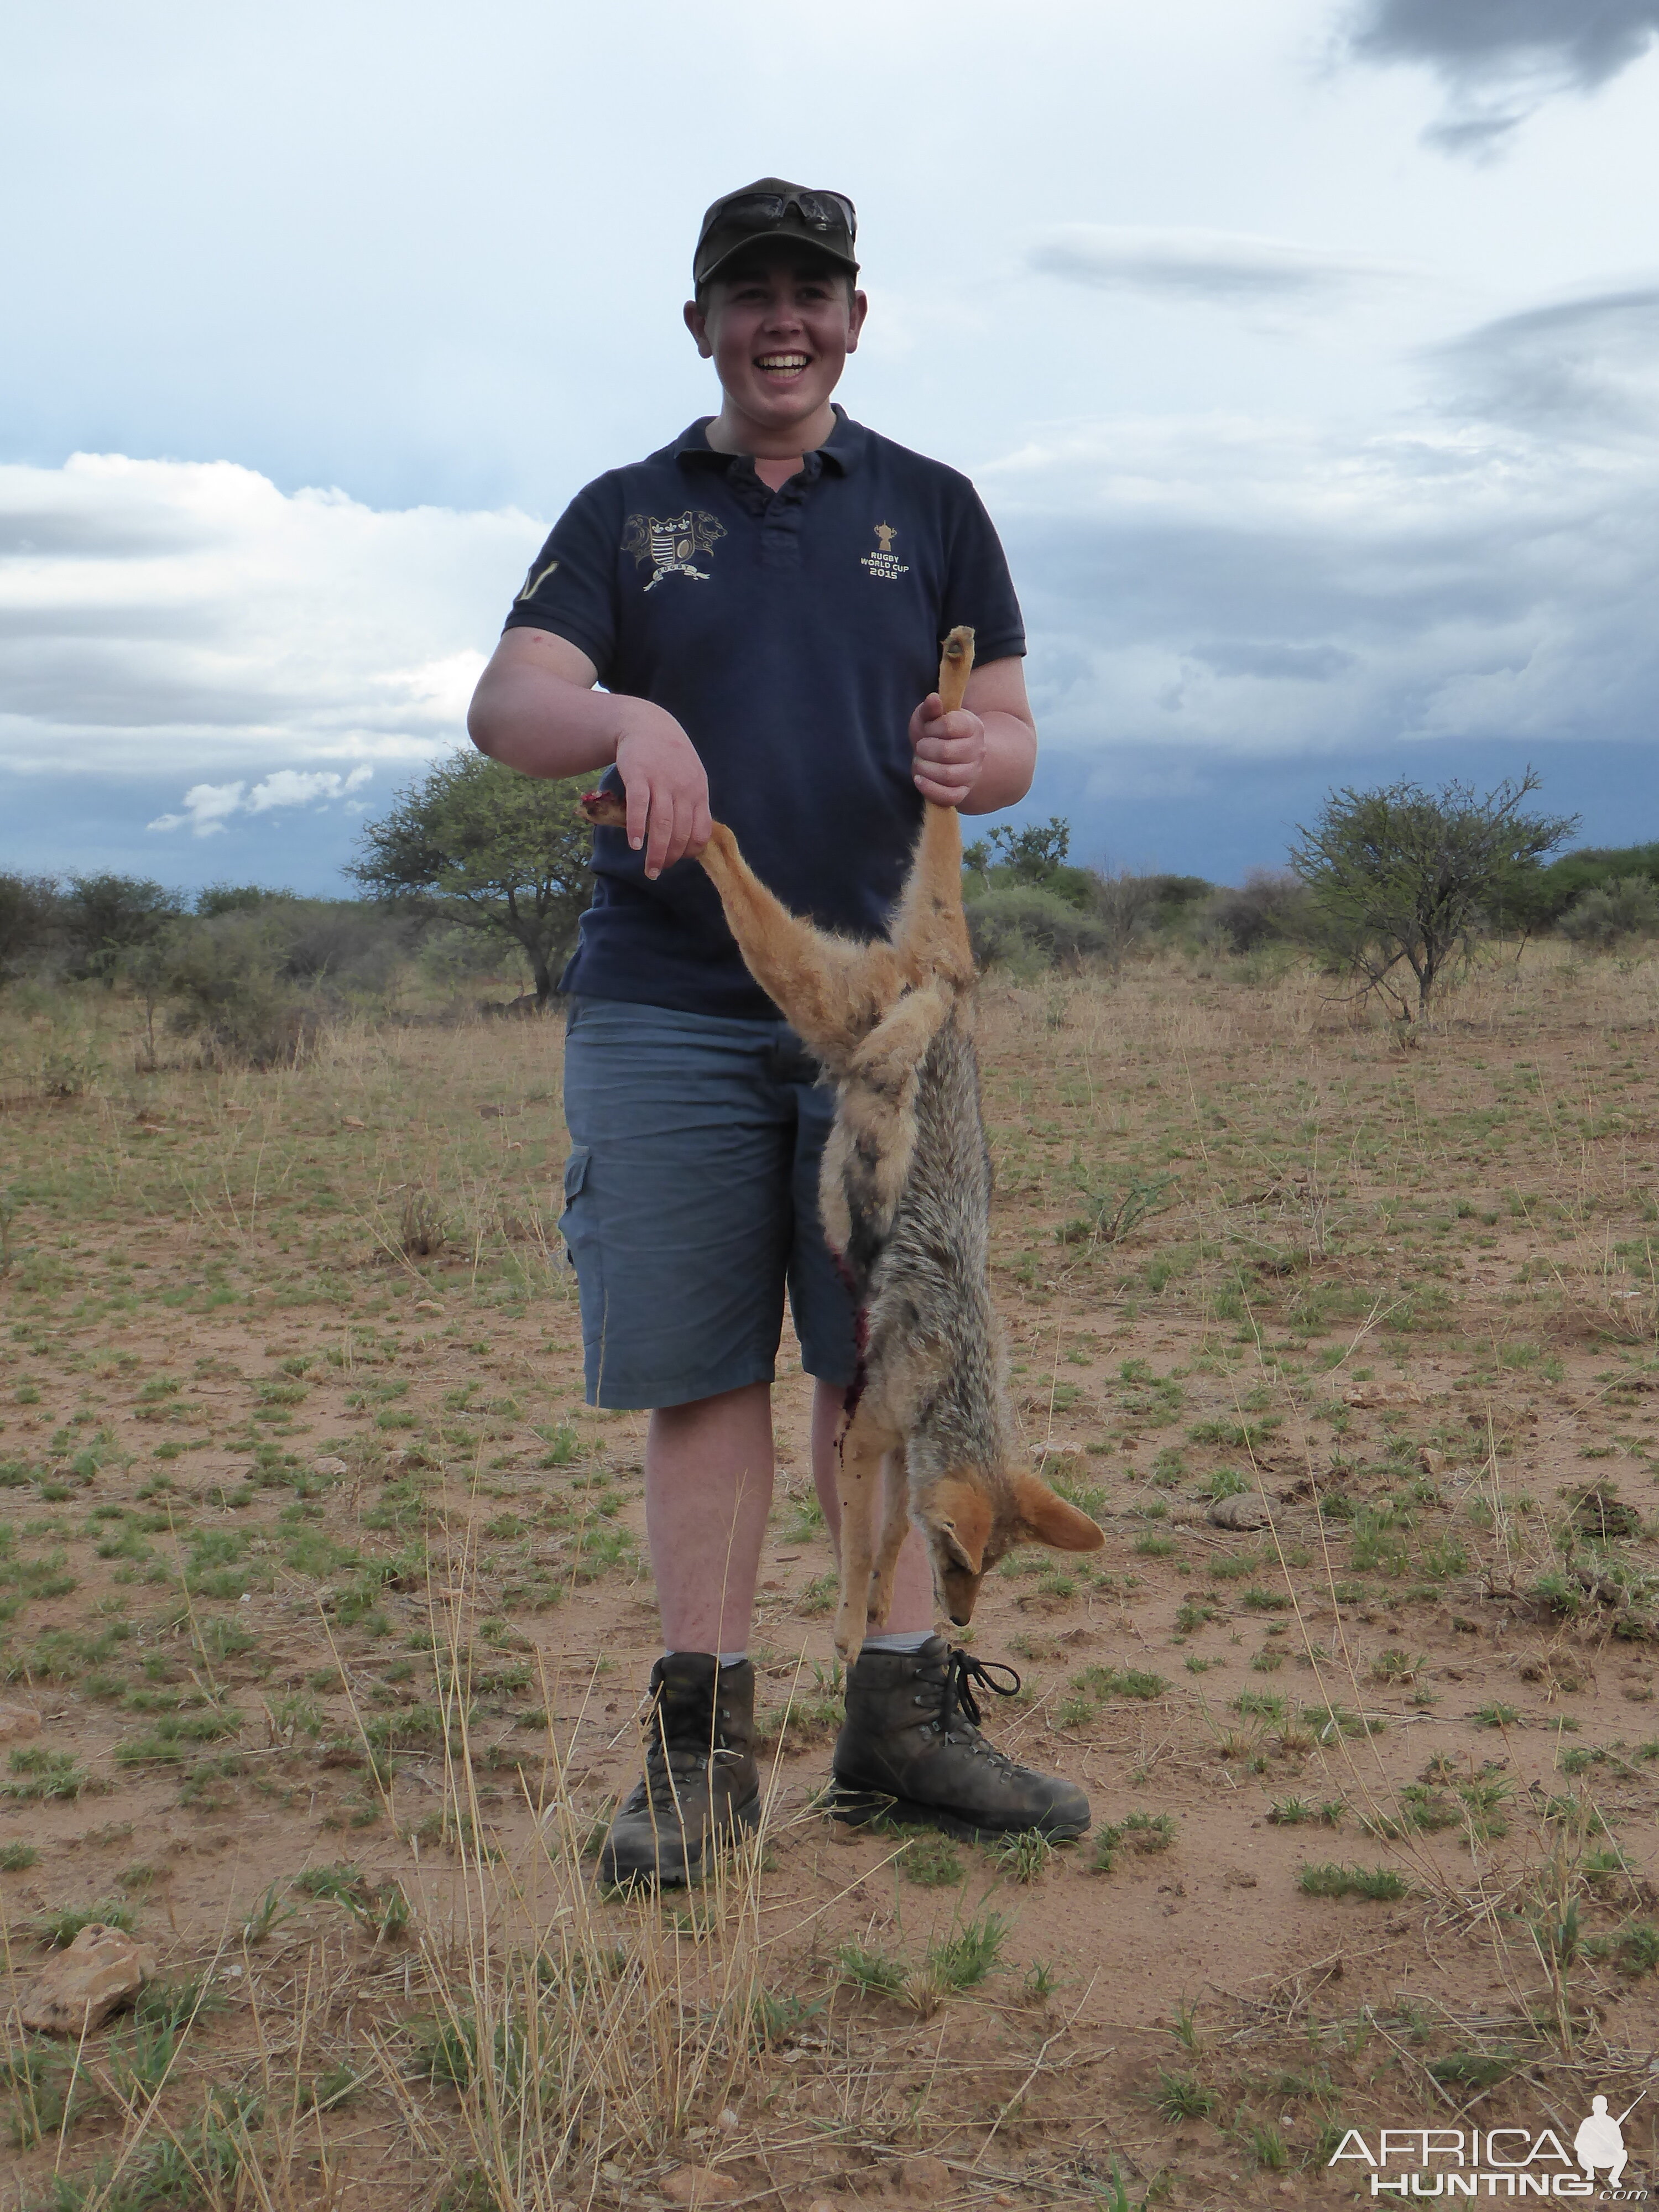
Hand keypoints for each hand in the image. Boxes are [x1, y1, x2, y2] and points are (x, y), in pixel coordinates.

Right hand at [614, 714, 712, 877]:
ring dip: (656, 852)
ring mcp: (661, 781)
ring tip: (650, 869)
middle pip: (681, 832)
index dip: (690, 851)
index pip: (701, 831)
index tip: (678, 859)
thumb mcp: (690, 777)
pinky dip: (637, 828)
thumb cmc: (670, 757)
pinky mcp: (639, 775)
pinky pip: (639, 806)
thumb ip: (691, 804)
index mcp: (699, 792)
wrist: (647, 724)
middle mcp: (684, 789)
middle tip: (658, 871)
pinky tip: (634, 845)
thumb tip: (689, 838)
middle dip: (671, 857)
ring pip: (662, 824)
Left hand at [908, 691, 985, 808]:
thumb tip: (933, 699)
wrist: (941, 756)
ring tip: (920, 762)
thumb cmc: (933, 733)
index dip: (933, 726)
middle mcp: (977, 750)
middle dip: (925, 749)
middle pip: (947, 752)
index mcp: (972, 726)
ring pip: (948, 775)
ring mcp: (972, 773)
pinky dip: (930, 789)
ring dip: (925, 768)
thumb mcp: (930, 717)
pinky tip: (919, 779)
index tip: (928, 728)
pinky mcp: (963, 792)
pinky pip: (949, 797)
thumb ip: (930, 708)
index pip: (950, 725)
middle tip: (921, 747)